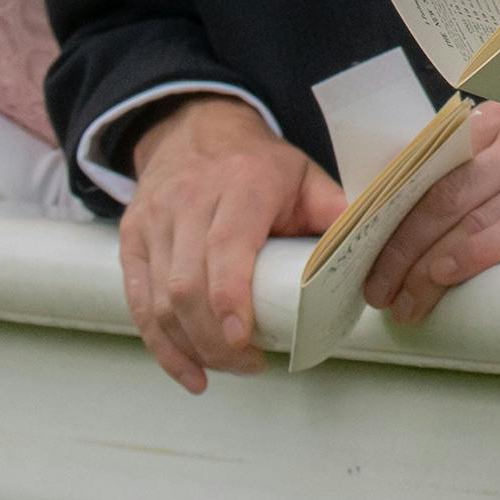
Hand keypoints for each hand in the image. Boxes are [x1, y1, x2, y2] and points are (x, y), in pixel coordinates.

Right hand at [116, 95, 343, 392]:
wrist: (194, 128)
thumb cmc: (257, 163)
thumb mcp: (304, 175)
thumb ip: (334, 215)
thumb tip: (368, 261)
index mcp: (240, 185)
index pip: (224, 249)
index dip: (229, 301)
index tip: (244, 341)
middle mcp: (189, 202)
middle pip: (187, 284)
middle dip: (214, 339)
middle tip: (250, 365)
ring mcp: (154, 221)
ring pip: (159, 299)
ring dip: (191, 346)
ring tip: (227, 368)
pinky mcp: (131, 240)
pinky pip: (138, 302)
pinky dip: (161, 345)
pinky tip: (189, 371)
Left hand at [360, 101, 499, 325]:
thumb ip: (473, 167)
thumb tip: (402, 215)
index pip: (429, 165)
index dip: (390, 211)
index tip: (362, 249)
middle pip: (443, 195)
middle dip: (399, 248)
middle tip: (376, 290)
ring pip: (470, 217)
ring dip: (426, 267)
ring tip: (405, 303)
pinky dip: (476, 253)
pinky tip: (448, 275)